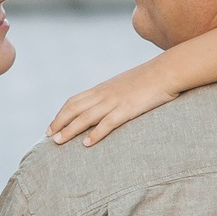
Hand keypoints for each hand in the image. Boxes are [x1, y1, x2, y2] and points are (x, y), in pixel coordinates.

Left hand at [50, 62, 178, 146]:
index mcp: (103, 88)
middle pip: (74, 108)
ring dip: (70, 130)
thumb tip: (109, 104)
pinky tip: (86, 144)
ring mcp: (115, 101)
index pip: (74, 101)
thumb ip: (115, 93)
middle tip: (49, 137)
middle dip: (59, 122)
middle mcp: (104, 94)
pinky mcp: (127, 109)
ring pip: (85, 116)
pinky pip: (107, 123)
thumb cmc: (151, 78)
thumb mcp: (127, 84)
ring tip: (58, 142)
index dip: (61, 114)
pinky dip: (95, 133)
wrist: (168, 71)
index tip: (52, 126)